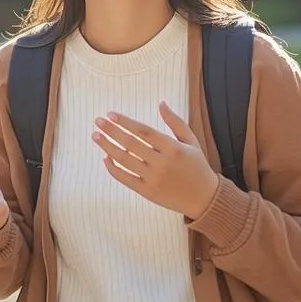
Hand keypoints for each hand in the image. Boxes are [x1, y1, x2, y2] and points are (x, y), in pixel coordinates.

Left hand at [93, 102, 219, 218]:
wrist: (204, 198)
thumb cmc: (197, 166)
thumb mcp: (191, 141)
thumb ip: (175, 122)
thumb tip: (161, 103)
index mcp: (173, 148)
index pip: (144, 131)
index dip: (126, 122)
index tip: (111, 114)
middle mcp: (162, 163)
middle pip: (131, 144)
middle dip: (111, 131)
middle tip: (97, 121)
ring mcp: (153, 179)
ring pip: (125, 160)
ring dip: (107, 147)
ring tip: (95, 136)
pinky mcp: (147, 192)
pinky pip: (126, 179)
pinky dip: (113, 169)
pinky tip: (105, 158)